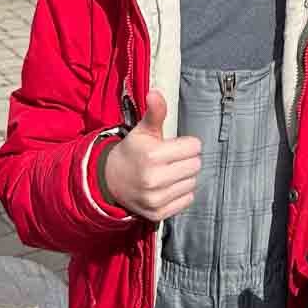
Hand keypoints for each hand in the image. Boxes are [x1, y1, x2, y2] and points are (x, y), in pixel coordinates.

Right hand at [102, 91, 200, 221]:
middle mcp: (154, 179)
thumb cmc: (132, 152)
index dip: (186, 144)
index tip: (174, 145)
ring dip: (185, 176)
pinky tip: (168, 186)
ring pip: (193, 183)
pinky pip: (187, 199)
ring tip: (169, 172)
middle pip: (196, 165)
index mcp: (152, 155)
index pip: (194, 147)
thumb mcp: (142, 130)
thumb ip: (155, 112)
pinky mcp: (158, 214)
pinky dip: (181, 192)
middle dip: (187, 159)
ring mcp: (156, 199)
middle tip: (172, 159)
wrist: (111, 180)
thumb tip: (155, 93)